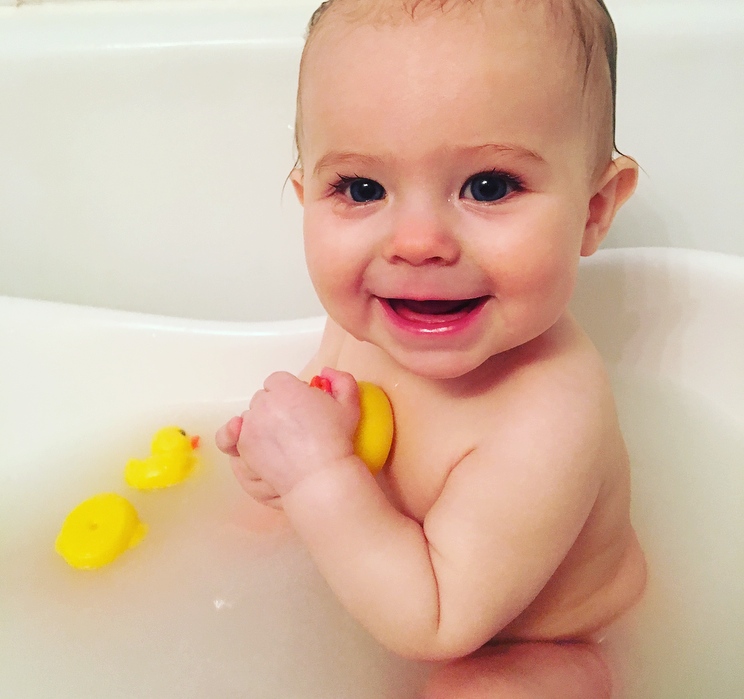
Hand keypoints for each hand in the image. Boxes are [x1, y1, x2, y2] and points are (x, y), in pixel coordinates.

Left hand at [216, 369, 360, 501]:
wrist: (320, 475)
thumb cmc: (336, 440)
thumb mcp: (350, 405)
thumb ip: (341, 380)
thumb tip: (325, 371)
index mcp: (286, 388)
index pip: (277, 381)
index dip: (288, 392)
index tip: (300, 406)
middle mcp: (264, 402)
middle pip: (263, 398)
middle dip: (274, 407)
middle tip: (293, 425)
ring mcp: (250, 424)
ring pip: (251, 417)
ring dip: (261, 423)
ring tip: (281, 441)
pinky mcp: (242, 445)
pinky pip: (235, 436)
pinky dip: (244, 438)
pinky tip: (262, 446)